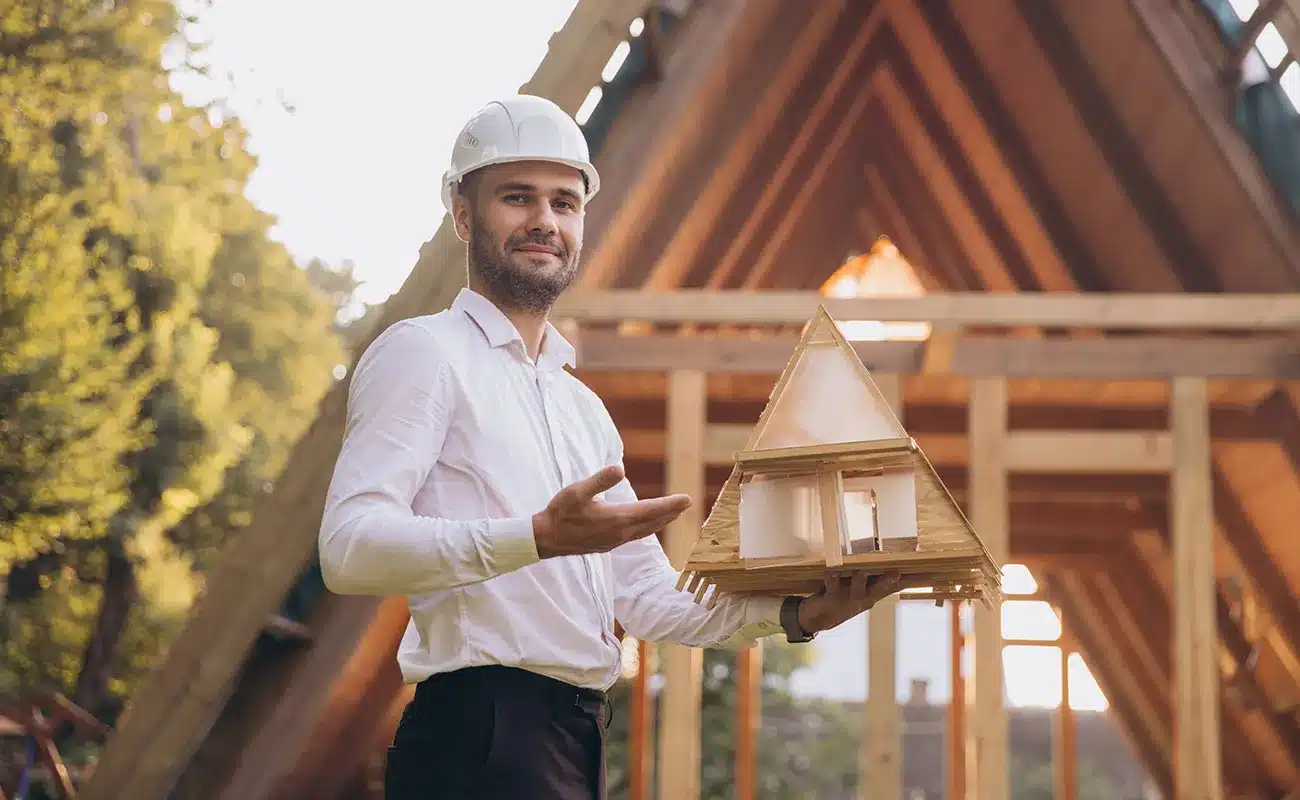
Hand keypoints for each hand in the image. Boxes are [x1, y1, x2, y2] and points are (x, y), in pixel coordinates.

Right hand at [533, 465, 691, 558]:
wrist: (546, 539)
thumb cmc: (560, 513)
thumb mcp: (577, 492)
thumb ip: (600, 481)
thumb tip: (620, 469)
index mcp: (617, 519)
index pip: (651, 510)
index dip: (671, 504)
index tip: (688, 499)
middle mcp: (620, 533)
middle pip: (652, 522)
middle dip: (670, 512)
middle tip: (686, 504)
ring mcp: (614, 541)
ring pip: (645, 531)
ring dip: (660, 521)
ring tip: (672, 514)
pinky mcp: (608, 544)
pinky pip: (635, 536)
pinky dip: (646, 528)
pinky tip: (645, 525)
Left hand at [796, 572, 901, 633]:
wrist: (819, 619)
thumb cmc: (843, 601)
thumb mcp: (863, 595)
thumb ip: (877, 583)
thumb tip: (896, 571)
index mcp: (873, 595)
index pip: (892, 587)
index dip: (903, 581)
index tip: (915, 574)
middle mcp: (864, 598)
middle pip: (879, 588)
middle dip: (886, 581)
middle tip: (896, 573)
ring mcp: (848, 598)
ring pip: (858, 585)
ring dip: (859, 578)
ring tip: (862, 571)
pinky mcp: (831, 596)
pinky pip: (832, 583)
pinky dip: (832, 577)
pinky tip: (832, 572)